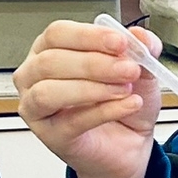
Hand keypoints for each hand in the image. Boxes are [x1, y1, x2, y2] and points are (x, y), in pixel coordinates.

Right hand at [13, 19, 161, 177]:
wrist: (129, 143)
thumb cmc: (121, 101)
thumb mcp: (140, 69)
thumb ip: (141, 49)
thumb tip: (141, 35)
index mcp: (50, 49)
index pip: (58, 33)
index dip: (89, 36)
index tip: (120, 42)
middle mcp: (36, 75)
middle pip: (51, 60)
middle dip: (95, 63)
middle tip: (129, 69)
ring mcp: (37, 107)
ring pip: (49, 91)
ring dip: (92, 88)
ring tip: (124, 89)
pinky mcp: (50, 135)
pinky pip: (71, 121)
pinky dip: (104, 111)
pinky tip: (127, 105)